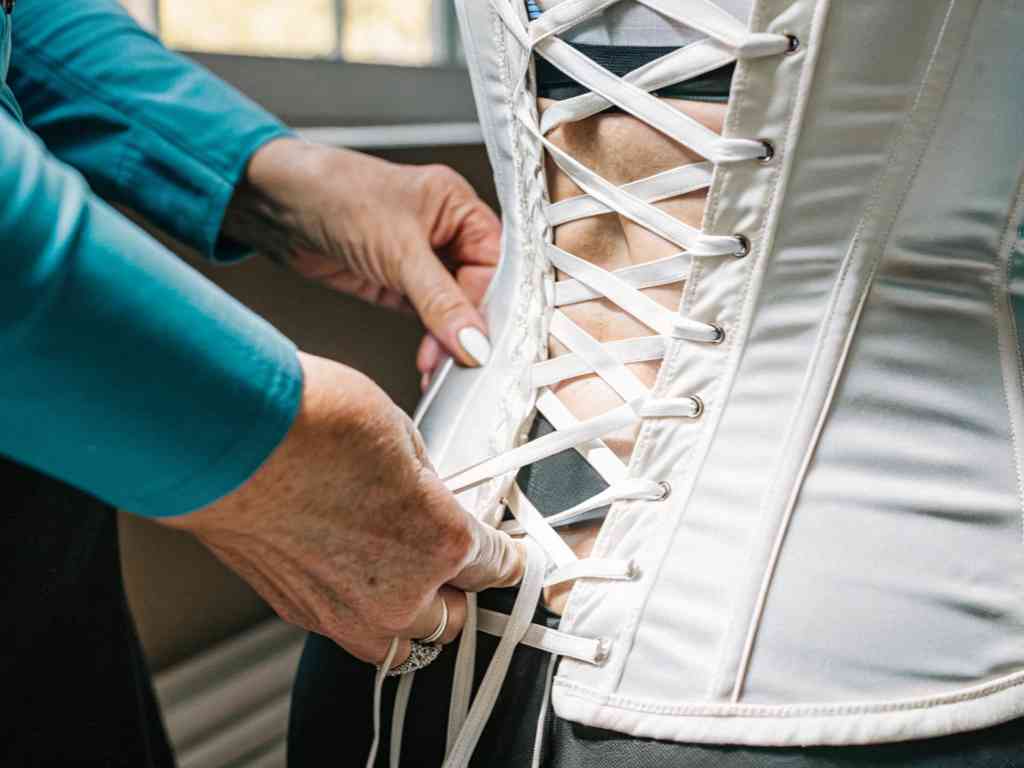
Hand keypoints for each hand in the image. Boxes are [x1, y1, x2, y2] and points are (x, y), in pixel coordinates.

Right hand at [160, 352, 523, 666]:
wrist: (226, 437)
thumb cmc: (310, 424)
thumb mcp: (401, 436)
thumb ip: (426, 486)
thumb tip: (428, 497)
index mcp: (442, 542)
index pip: (497, 568)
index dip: (506, 556)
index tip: (505, 552)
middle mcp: (400, 592)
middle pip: (453, 620)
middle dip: (460, 590)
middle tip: (452, 559)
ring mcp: (345, 613)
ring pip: (401, 643)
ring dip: (413, 616)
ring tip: (405, 575)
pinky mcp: (298, 613)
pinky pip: (349, 629)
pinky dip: (362, 609)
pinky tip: (352, 569)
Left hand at [224, 138, 499, 386]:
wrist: (272, 203)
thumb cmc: (333, 193)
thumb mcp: (398, 251)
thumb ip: (440, 302)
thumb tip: (474, 341)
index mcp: (457, 206)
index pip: (493, 263)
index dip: (489, 303)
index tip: (481, 341)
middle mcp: (443, 231)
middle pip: (476, 289)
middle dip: (469, 327)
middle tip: (464, 360)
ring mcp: (418, 260)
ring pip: (450, 309)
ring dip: (448, 340)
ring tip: (440, 366)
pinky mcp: (394, 284)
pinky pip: (424, 319)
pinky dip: (428, 343)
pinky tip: (428, 362)